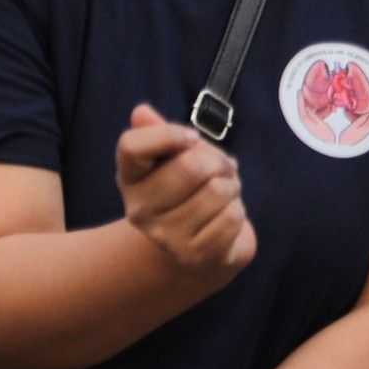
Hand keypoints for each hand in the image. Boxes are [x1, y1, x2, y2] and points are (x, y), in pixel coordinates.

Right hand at [117, 103, 254, 280]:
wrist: (203, 245)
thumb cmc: (192, 189)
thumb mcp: (177, 157)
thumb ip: (161, 132)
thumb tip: (141, 112)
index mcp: (130, 177)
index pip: (132, 146)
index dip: (169, 134)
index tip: (191, 138)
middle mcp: (139, 209)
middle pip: (191, 166)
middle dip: (219, 162)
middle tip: (221, 170)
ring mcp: (164, 236)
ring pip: (218, 191)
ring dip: (231, 188)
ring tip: (223, 195)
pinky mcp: (194, 256)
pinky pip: (232, 217)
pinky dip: (238, 212)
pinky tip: (225, 218)